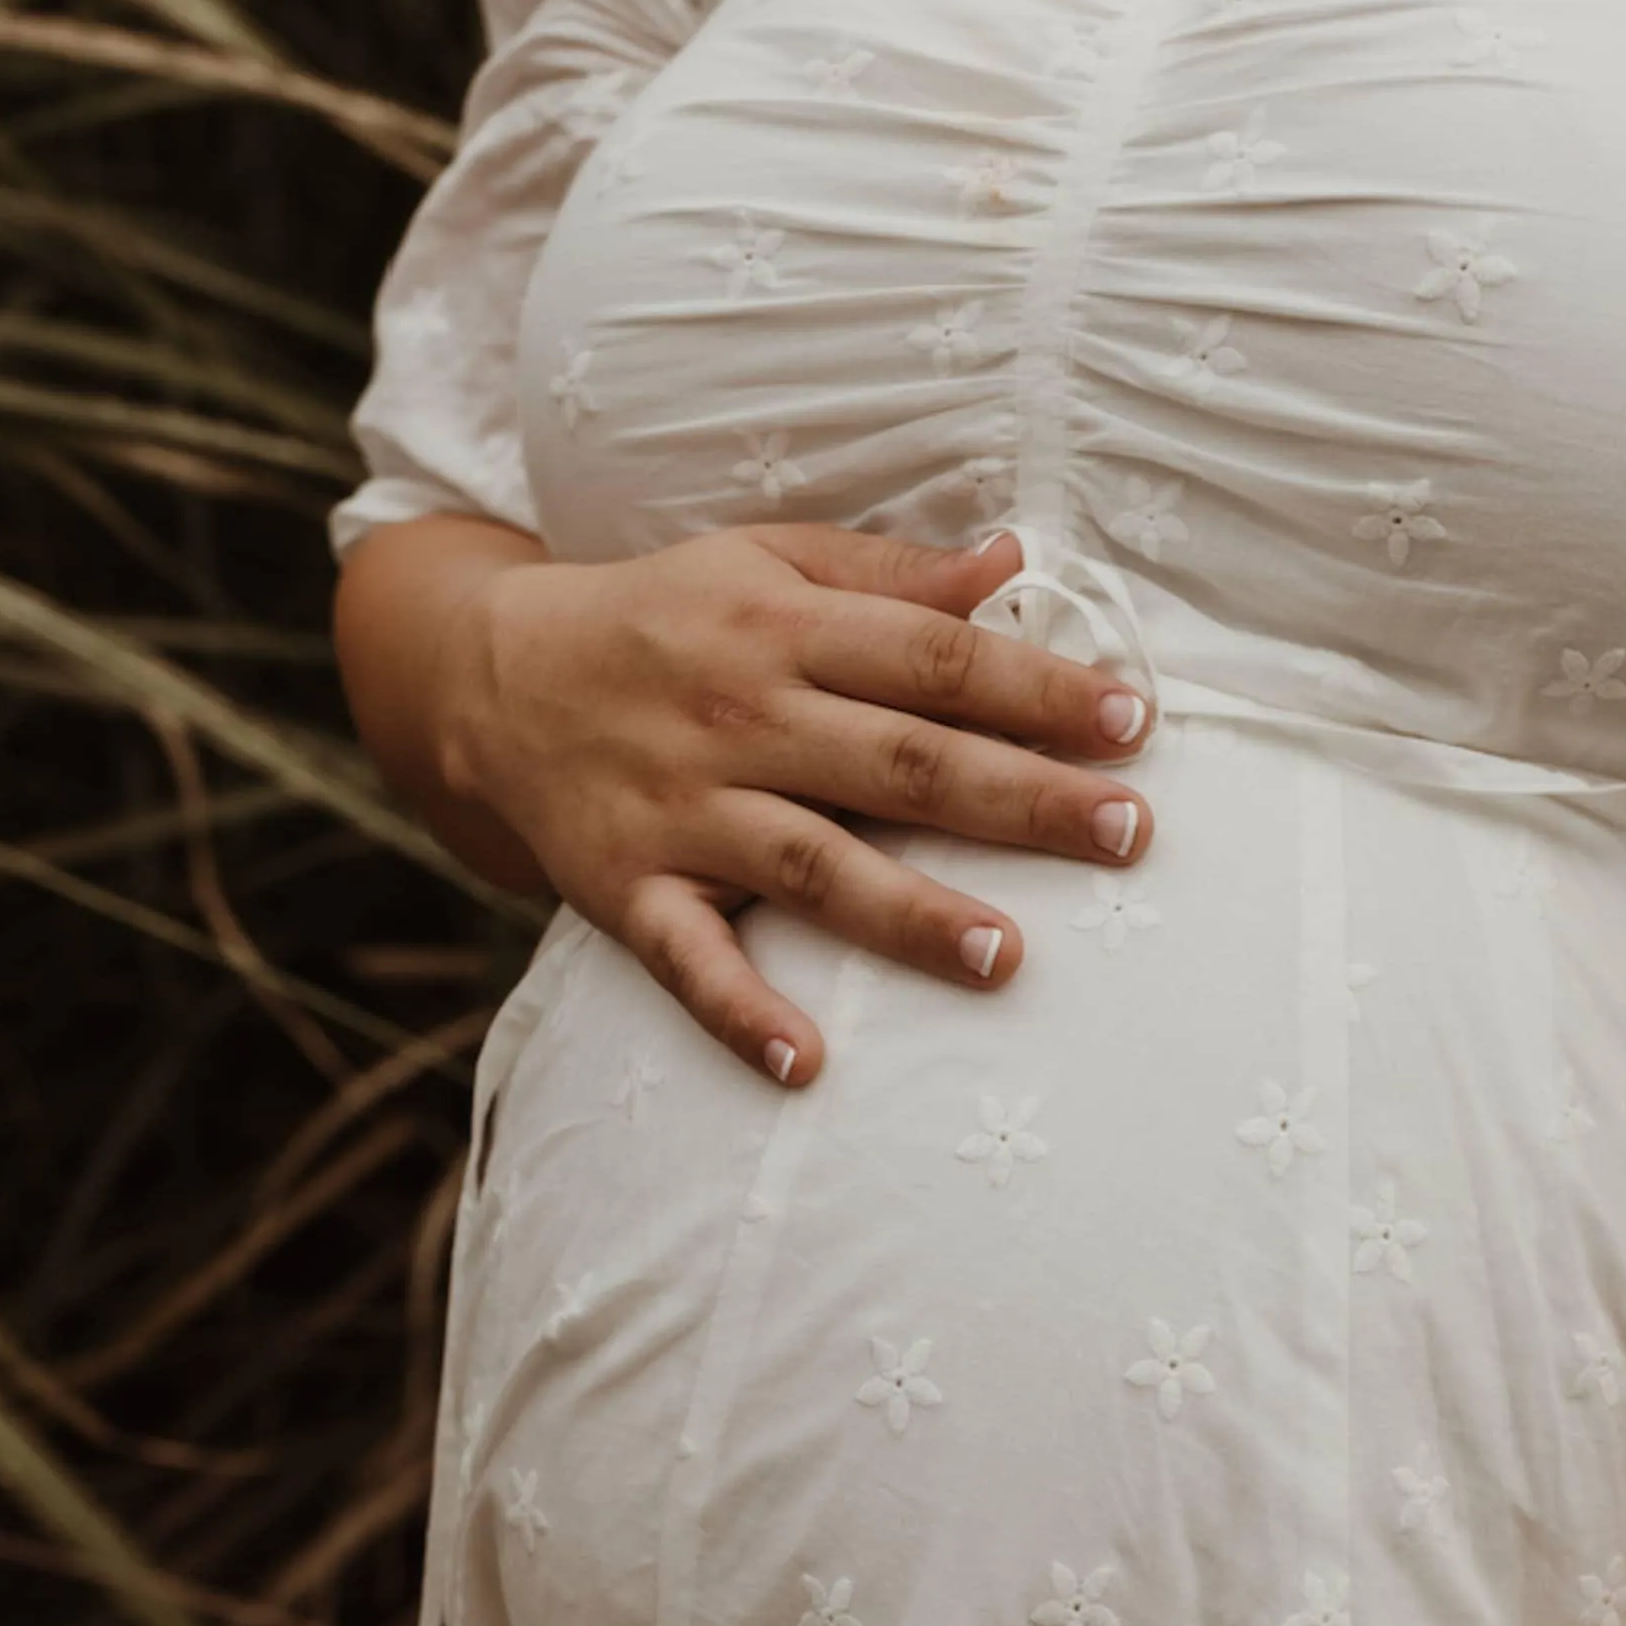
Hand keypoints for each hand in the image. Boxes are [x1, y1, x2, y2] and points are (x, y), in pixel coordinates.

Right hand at [433, 521, 1154, 1080]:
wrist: (489, 673)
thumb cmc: (664, 620)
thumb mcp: (765, 562)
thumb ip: (890, 574)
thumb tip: (1014, 561)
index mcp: (785, 626)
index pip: (936, 659)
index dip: (1039, 687)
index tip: (1136, 723)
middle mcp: (742, 716)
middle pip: (902, 762)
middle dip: (1019, 798)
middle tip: (1127, 833)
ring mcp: (684, 809)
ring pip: (813, 866)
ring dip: (909, 915)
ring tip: (1004, 957)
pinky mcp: (628, 889)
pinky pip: (690, 960)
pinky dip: (742, 1015)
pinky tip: (807, 1064)